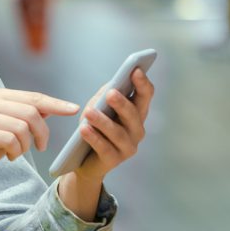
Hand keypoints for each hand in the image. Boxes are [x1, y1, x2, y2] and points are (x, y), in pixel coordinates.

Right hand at [0, 88, 79, 186]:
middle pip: (31, 112)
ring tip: (18, 152)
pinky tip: (9, 156)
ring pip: (22, 127)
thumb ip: (27, 114)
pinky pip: (10, 140)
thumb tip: (53, 106)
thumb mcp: (10, 127)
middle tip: (40, 147)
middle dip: (42, 133)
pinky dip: (16, 151)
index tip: (74, 109)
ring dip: (26, 145)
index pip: (33, 97)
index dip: (55, 104)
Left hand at [74, 68, 154, 182]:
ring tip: (88, 112)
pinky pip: (104, 148)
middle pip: (133, 114)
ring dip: (102, 121)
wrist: (84, 160)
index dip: (142, 83)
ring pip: (117, 132)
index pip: (145, 96)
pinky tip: (83, 129)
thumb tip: (110, 87)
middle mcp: (137, 130)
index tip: (135, 70)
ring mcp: (128, 147)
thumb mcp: (98, 108)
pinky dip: (94, 138)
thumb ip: (104, 97)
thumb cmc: (94, 128)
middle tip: (111, 93)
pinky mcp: (114, 160)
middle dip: (122, 103)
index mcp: (137, 113)